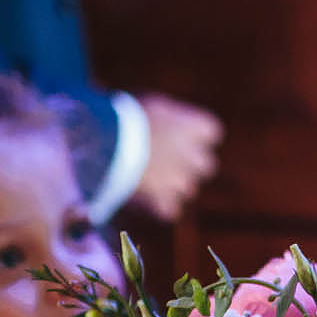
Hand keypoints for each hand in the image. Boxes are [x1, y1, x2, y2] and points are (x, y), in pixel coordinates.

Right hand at [130, 94, 222, 221]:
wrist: (105, 145)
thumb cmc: (127, 118)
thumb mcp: (156, 107)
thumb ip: (173, 119)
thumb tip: (174, 126)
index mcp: (198, 128)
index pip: (211, 132)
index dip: (194, 135)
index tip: (176, 133)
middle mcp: (197, 157)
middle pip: (205, 165)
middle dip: (188, 164)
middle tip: (162, 158)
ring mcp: (182, 183)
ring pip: (187, 188)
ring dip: (171, 184)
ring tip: (144, 174)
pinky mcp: (165, 203)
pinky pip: (169, 209)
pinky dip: (157, 205)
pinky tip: (140, 193)